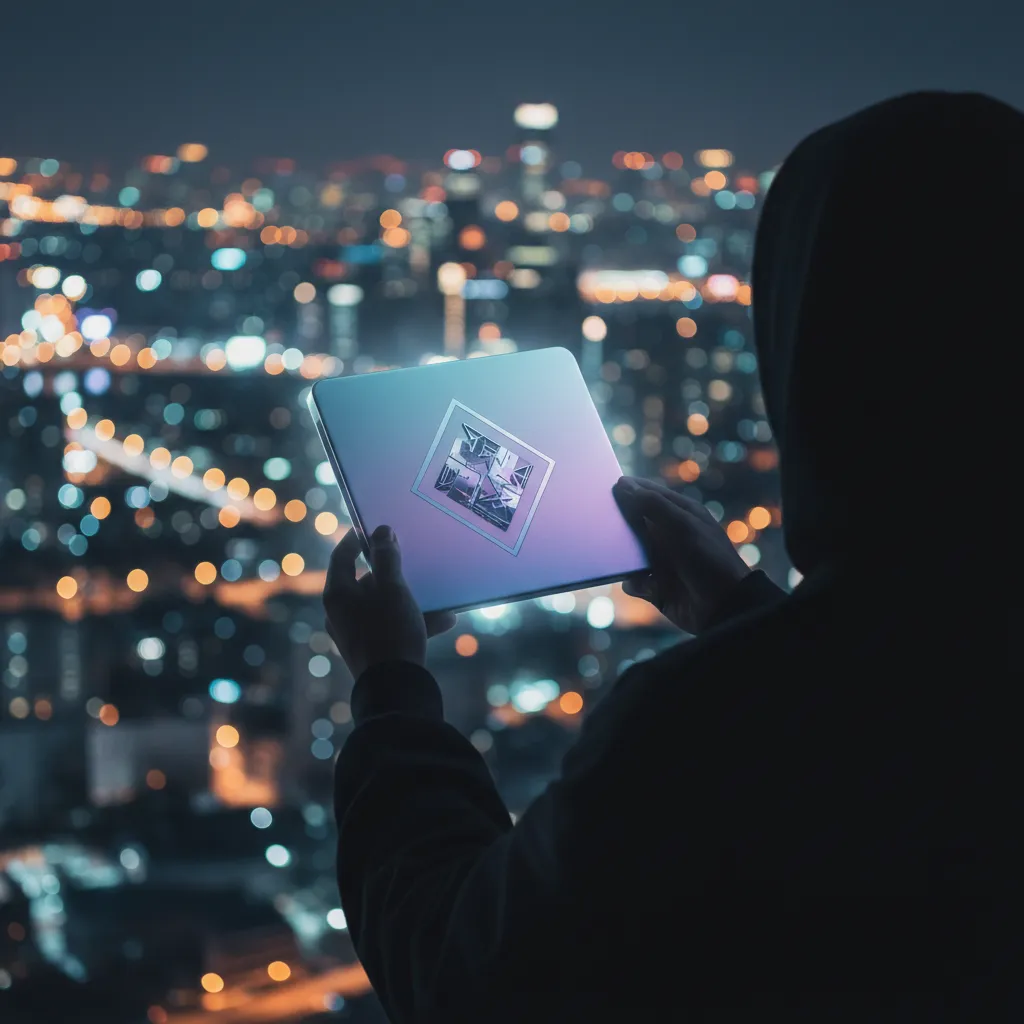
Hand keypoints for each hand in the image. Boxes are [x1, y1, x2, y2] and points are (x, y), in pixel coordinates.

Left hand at [323, 525, 456, 680]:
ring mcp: (354, 633)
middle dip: (394, 573)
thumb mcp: (392, 588)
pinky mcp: (371, 650)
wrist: (395, 688)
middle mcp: (340, 613)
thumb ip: (387, 557)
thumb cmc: (389, 631)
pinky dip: (413, 621)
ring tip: (437, 596)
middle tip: (411, 561)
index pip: (342, 556)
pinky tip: (444, 621)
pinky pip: (392, 626)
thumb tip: (382, 532)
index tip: (375, 528)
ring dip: (410, 599)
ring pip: (384, 605)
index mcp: (337, 595)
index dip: (358, 539)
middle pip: (366, 582)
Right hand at [613, 477, 750, 633]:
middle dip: (619, 525)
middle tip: (603, 523)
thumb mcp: (682, 526)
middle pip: (634, 523)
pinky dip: (634, 583)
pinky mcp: (655, 586)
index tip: (607, 489)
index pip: (650, 494)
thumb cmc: (708, 559)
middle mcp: (668, 535)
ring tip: (619, 557)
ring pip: (627, 553)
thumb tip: (622, 485)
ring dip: (622, 557)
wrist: (723, 608)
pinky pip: (632, 581)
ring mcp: (661, 561)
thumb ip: (652, 504)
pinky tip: (646, 585)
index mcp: (681, 514)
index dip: (629, 490)